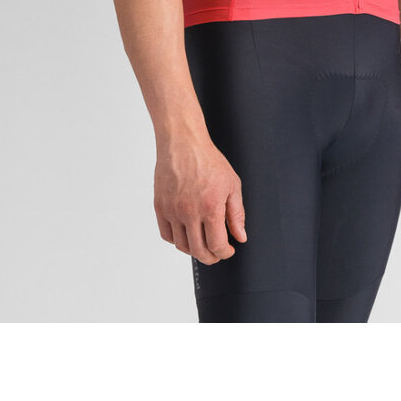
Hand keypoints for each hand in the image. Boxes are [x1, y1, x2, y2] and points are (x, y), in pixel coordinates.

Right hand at [154, 137, 247, 263]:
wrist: (183, 143)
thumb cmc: (208, 160)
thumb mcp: (232, 184)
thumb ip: (237, 214)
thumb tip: (240, 236)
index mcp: (210, 207)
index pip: (217, 245)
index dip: (224, 253)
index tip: (228, 250)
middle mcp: (189, 212)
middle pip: (198, 251)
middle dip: (211, 257)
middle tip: (216, 253)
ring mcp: (172, 211)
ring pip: (181, 245)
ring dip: (193, 250)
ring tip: (202, 244)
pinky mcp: (160, 207)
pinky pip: (166, 234)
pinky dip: (176, 239)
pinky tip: (186, 233)